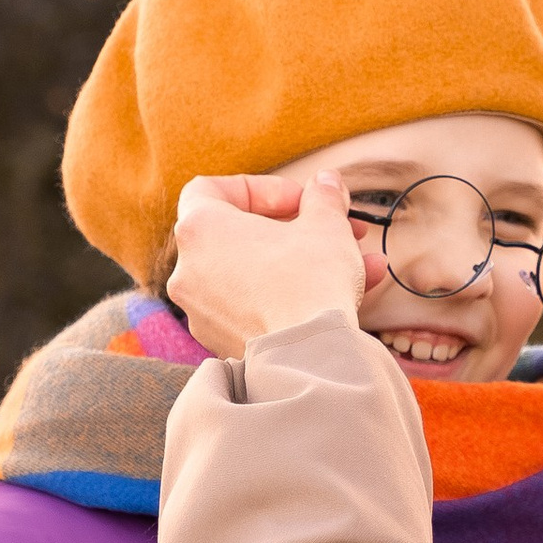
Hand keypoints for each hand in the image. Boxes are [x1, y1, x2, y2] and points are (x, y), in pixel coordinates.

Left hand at [164, 170, 373, 357]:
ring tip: (354, 263)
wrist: (308, 358)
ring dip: (301, 263)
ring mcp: (201, 311)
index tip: (297, 200)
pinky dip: (291, 296)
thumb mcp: (325, 224)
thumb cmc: (309, 281)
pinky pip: (257, 306)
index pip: (210, 189)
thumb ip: (323, 197)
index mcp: (199, 229)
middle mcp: (188, 270)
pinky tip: (344, 296)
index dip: (258, 188)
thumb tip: (326, 184)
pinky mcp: (221, 341)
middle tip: (331, 228)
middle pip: (237, 235)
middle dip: (292, 229)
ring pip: (255, 273)